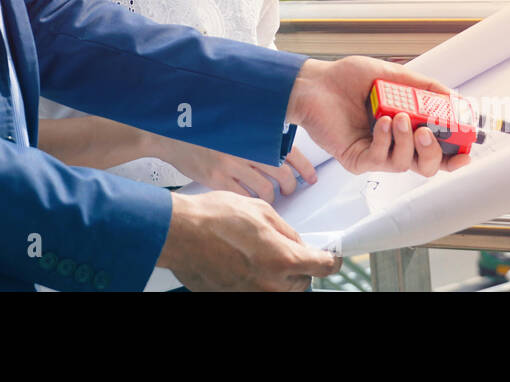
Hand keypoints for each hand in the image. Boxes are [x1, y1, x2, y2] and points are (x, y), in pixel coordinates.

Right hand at [153, 138, 318, 202]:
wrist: (170, 132)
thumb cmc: (204, 129)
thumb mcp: (234, 124)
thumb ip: (257, 135)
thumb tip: (283, 151)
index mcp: (253, 132)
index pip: (289, 151)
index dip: (304, 167)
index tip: (310, 176)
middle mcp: (245, 147)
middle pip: (281, 173)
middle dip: (290, 185)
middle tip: (290, 189)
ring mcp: (230, 164)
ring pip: (265, 189)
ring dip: (273, 196)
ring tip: (272, 197)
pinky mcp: (217, 179)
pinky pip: (244, 196)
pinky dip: (252, 201)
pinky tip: (252, 200)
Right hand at [156, 190, 340, 290]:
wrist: (178, 235)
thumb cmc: (214, 218)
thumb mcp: (260, 211)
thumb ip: (285, 230)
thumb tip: (296, 241)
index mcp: (284, 260)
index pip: (323, 267)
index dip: (331, 259)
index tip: (331, 257)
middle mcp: (272, 285)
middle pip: (302, 281)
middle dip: (298, 266)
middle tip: (282, 248)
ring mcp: (252, 295)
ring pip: (280, 290)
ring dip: (277, 276)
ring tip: (257, 254)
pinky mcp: (234, 298)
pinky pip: (256, 291)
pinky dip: (255, 280)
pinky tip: (241, 262)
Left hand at [286, 55, 473, 176]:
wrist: (316, 82)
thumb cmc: (351, 79)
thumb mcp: (395, 76)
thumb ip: (426, 88)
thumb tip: (457, 100)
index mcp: (407, 129)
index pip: (437, 151)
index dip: (455, 156)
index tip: (467, 150)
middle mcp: (394, 146)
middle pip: (427, 166)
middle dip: (434, 152)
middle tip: (428, 131)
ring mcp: (376, 155)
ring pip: (405, 164)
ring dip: (407, 141)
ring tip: (398, 116)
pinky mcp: (357, 160)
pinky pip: (380, 159)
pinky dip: (385, 140)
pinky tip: (381, 122)